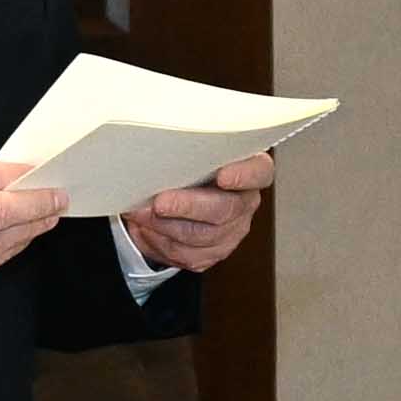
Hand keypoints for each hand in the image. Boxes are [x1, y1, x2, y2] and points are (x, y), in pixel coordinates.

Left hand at [126, 144, 274, 274]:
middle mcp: (244, 202)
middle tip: (160, 202)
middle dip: (188, 206)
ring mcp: (231, 230)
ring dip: (166, 226)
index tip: (223, 176)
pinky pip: (187, 254)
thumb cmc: (184, 165)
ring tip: (141, 213)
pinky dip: (160, 241)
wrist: (173, 195)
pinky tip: (145, 228)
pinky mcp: (213, 252)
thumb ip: (183, 147)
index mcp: (249, 170)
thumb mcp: (188, 148)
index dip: (244, 176)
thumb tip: (156, 150)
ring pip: (202, 236)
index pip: (259, 172)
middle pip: (225, 209)